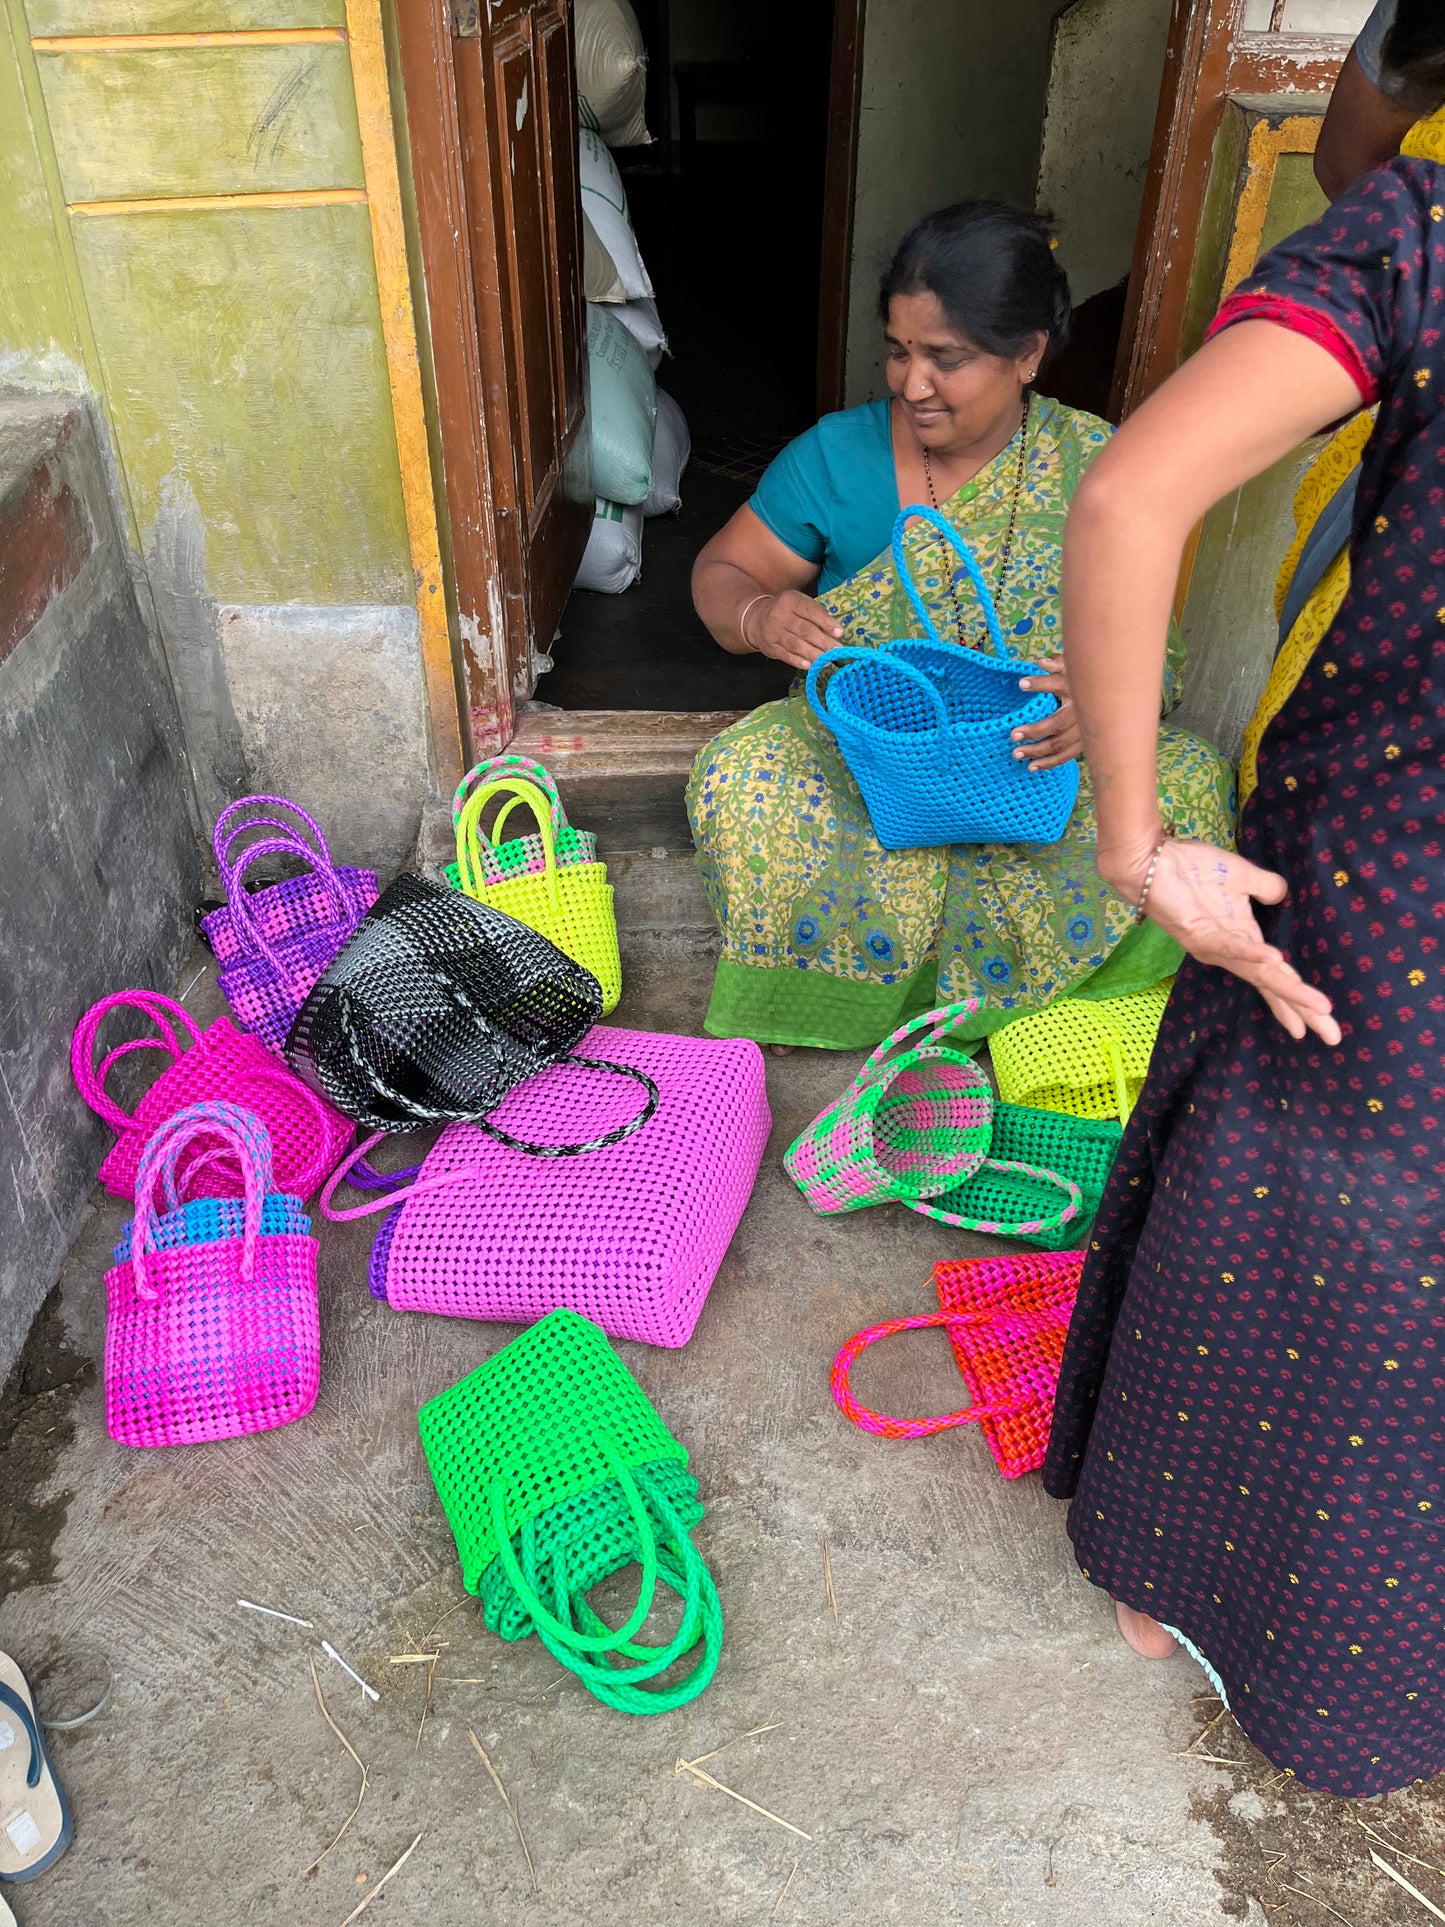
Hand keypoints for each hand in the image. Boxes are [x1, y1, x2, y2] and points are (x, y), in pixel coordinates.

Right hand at [744, 591, 843, 670]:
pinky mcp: (770, 647)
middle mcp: (780, 615)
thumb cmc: (787, 611)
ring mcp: (773, 632)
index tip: (839, 632)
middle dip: (823, 641)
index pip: (810, 611)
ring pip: (796, 644)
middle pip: (804, 630)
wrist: (757, 618)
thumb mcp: (799, 603)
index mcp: (790, 601)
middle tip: (837, 650)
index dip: (826, 622)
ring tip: (827, 660)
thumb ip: (816, 613)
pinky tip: (810, 665)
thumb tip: (835, 632)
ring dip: (813, 653)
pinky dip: (798, 661)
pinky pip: (785, 655)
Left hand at [1012, 656, 1079, 771]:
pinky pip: (1066, 756)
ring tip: (1016, 754)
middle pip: (1056, 724)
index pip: (1057, 683)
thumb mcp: (1072, 669)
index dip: (1040, 683)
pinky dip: (1049, 763)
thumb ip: (1056, 664)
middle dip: (1034, 731)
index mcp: (1076, 688)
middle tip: (1012, 735)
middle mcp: (1082, 711)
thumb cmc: (1082, 681)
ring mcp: (1084, 730)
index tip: (1021, 684)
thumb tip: (1041, 663)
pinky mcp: (1084, 743)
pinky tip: (1032, 766)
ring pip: (1060, 745)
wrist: (1110, 697)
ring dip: (1037, 752)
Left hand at [1107, 839, 1340, 1046]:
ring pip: (1256, 974)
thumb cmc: (1193, 869)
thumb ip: (1267, 887)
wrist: (1153, 861)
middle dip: (1302, 1009)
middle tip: (1332, 1036)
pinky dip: (1251, 954)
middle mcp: (1230, 953)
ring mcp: (1214, 947)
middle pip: (1272, 986)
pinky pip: (1228, 946)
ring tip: (1317, 1006)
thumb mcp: (1243, 877)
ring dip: (1287, 989)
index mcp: (1243, 942)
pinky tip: (1275, 961)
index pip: (1277, 977)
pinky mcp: (1198, 934)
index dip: (1299, 999)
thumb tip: (1283, 895)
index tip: (1325, 1022)